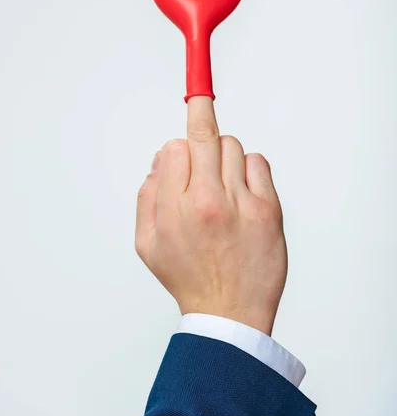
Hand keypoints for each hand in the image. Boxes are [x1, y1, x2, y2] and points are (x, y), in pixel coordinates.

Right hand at [135, 97, 286, 335]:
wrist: (230, 314)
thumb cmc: (188, 277)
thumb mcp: (147, 244)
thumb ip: (147, 196)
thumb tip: (162, 158)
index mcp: (175, 209)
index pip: (175, 148)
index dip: (177, 142)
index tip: (183, 129)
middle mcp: (209, 202)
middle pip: (205, 135)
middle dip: (200, 116)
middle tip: (200, 102)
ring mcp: (242, 204)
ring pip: (232, 146)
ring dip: (222, 154)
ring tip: (220, 180)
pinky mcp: (268, 210)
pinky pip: (258, 163)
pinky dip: (248, 167)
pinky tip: (241, 189)